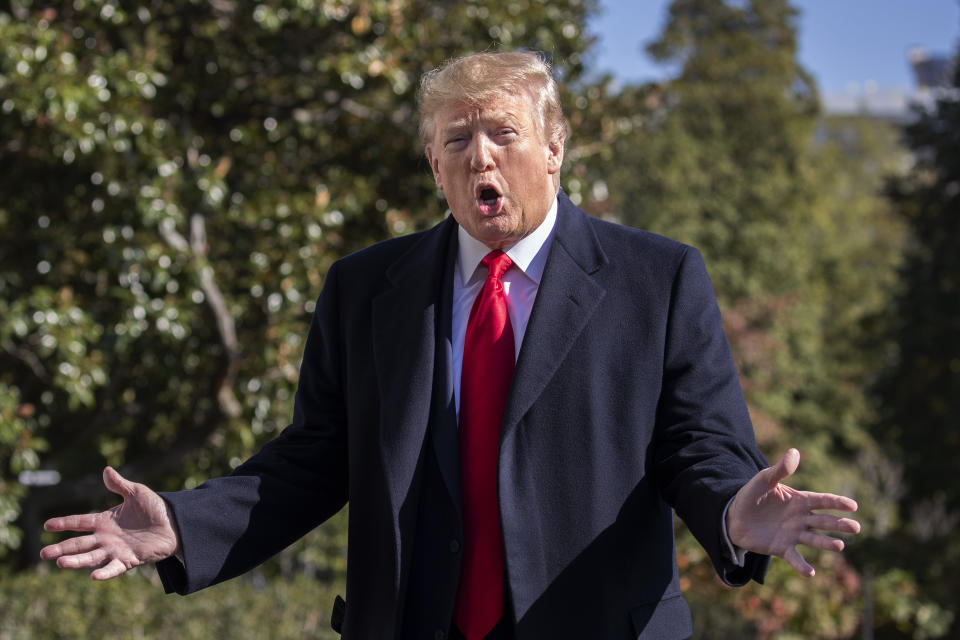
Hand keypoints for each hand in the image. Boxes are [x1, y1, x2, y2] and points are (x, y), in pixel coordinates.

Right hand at [40, 467, 180, 579]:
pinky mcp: (129, 560)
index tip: (46, 526)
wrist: (176, 523)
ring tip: (60, 563)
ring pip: (91, 557)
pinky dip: (105, 573)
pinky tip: (94, 576)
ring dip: (76, 561)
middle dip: (61, 548)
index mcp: (105, 521)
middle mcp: (106, 537)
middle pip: (79, 544)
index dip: (64, 523)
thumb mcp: (137, 493)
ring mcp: (116, 550)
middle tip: (43, 554)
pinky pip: (114, 568)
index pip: (80, 522)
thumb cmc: (155, 508)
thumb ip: (120, 484)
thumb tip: (106, 470)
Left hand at [726, 448, 860, 576]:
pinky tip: (811, 572)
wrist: (734, 516)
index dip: (837, 503)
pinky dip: (802, 566)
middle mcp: (801, 519)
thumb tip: (794, 452)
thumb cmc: (752, 495)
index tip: (853, 506)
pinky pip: (794, 558)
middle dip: (840, 524)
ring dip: (827, 543)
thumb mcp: (764, 479)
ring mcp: (793, 534)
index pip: (822, 501)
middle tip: (856, 528)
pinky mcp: (782, 548)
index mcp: (799, 501)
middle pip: (824, 521)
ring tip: (839, 545)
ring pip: (814, 539)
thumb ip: (780, 469)